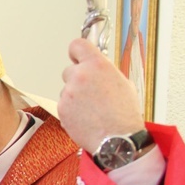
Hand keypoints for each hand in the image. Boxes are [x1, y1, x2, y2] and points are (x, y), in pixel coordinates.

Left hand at [59, 38, 144, 153]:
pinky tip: (85, 117)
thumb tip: (97, 70)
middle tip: (90, 92)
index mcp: (97, 65)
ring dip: (74, 96)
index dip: (76, 52)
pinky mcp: (61, 108)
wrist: (116, 139)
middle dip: (77, 79)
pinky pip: (64, 105)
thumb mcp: (122, 83)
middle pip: (69, 70)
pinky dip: (71, 110)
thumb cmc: (123, 114)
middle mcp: (80, 76)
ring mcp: (68, 93)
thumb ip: (105, 72)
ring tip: (91, 109)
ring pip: (66, 90)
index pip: (77, 45)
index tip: (76, 56)